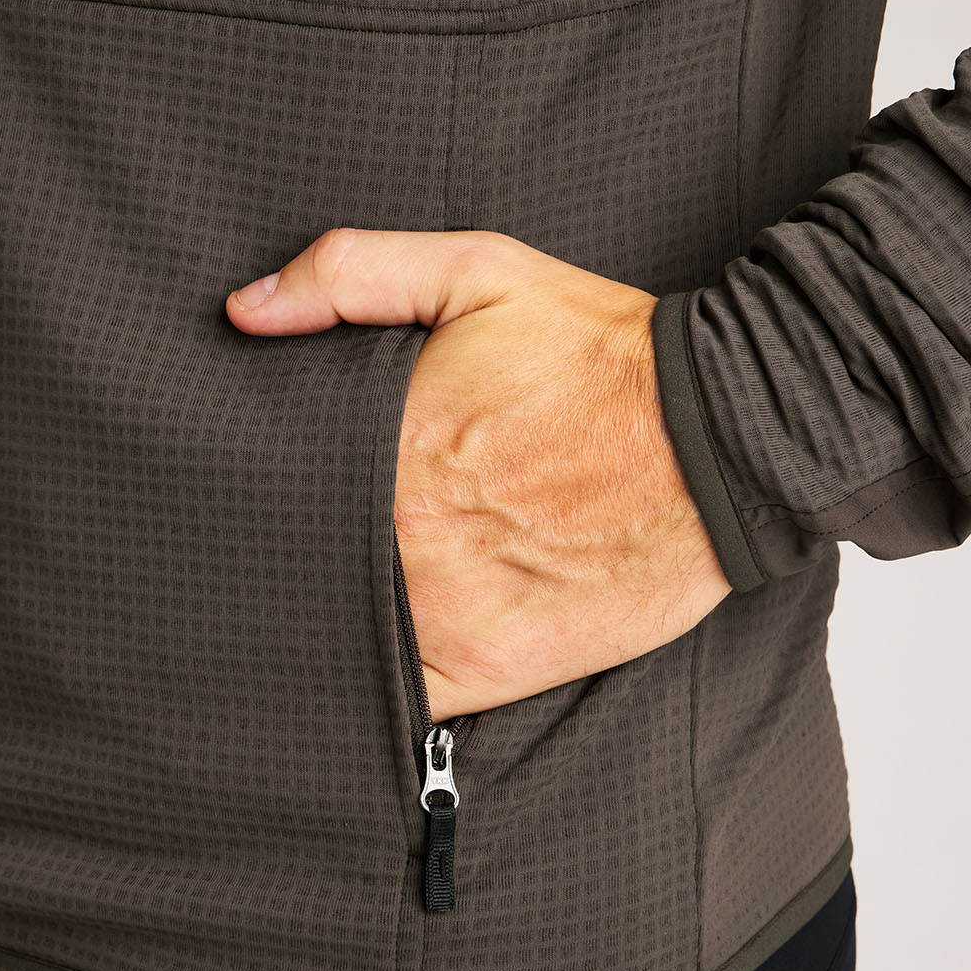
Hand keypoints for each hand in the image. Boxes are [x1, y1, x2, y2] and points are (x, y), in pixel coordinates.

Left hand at [226, 229, 731, 721]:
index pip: (277, 480)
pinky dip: (374, 687)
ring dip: (320, 618)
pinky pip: (399, 699)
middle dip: (288, 548)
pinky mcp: (489, 667)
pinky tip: (365, 664)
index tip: (259, 482)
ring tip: (312, 599)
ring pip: (338, 630)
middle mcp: (404, 537)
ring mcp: (444, 611)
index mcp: (386, 444)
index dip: (265, 482)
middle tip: (281, 539)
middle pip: (301, 557)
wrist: (723, 439)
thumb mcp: (479, 271)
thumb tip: (246, 311)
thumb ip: (352, 274)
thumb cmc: (603, 354)